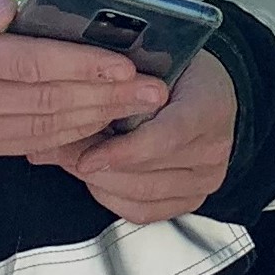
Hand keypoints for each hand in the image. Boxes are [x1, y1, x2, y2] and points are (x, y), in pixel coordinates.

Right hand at [0, 0, 166, 157]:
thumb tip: (3, 9)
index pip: (29, 64)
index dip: (82, 66)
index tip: (126, 65)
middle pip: (44, 102)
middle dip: (105, 98)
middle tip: (154, 91)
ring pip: (40, 130)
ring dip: (95, 120)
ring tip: (139, 108)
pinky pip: (26, 144)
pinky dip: (68, 136)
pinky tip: (100, 121)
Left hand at [35, 48, 237, 223]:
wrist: (206, 90)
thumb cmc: (176, 71)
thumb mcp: (150, 63)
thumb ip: (118, 86)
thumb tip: (67, 105)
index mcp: (208, 107)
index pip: (165, 139)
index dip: (122, 151)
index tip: (86, 156)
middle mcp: (212, 149)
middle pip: (147, 174)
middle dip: (98, 167)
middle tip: (62, 154)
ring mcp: (205, 179)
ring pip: (141, 196)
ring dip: (100, 182)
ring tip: (75, 162)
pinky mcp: (191, 200)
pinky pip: (143, 212)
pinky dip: (112, 198)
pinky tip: (97, 178)